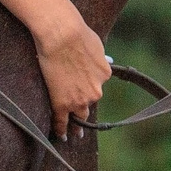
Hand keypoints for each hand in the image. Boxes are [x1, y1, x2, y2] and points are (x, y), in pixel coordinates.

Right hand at [34, 14, 112, 138]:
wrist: (62, 35)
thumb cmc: (77, 34)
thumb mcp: (96, 44)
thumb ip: (100, 56)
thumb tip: (108, 60)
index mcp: (104, 75)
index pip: (96, 85)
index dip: (89, 88)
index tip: (87, 94)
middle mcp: (95, 91)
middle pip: (90, 102)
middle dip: (85, 107)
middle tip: (84, 122)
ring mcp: (78, 99)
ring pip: (79, 115)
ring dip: (76, 125)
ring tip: (74, 135)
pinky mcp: (62, 104)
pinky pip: (62, 121)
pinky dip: (62, 130)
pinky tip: (62, 136)